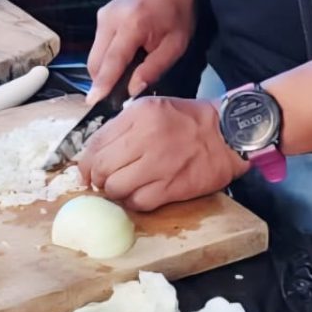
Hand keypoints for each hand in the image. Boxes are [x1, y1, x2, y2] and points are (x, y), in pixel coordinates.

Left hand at [77, 96, 248, 209]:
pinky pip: (139, 202)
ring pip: (116, 187)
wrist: (226, 135)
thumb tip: (97, 151)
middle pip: (102, 167)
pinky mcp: (172, 187)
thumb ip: (124, 125)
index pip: (97, 142)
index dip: (85, 162)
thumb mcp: (151, 108)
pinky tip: (137, 196)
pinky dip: (133, 203)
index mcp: (138, 115)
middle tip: (101, 182)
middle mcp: (145, 138)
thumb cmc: (186, 120)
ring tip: (120, 189)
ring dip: (113, 192)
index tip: (85, 171)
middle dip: (96, 179)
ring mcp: (159, 164)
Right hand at [87, 0, 198, 103]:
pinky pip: (98, 45)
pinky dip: (107, 57)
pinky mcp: (101, 15)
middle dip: (103, 80)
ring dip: (105, 69)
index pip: (112, 60)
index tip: (92, 102)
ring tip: (125, 75)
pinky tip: (125, 58)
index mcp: (132, 24)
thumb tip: (132, 89)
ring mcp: (103, 15)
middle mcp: (110, 18)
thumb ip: (154, 68)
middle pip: (96, 60)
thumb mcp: (176, 45)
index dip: (103, 83)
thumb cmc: (178, 13)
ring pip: (94, 54)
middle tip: (118, 95)